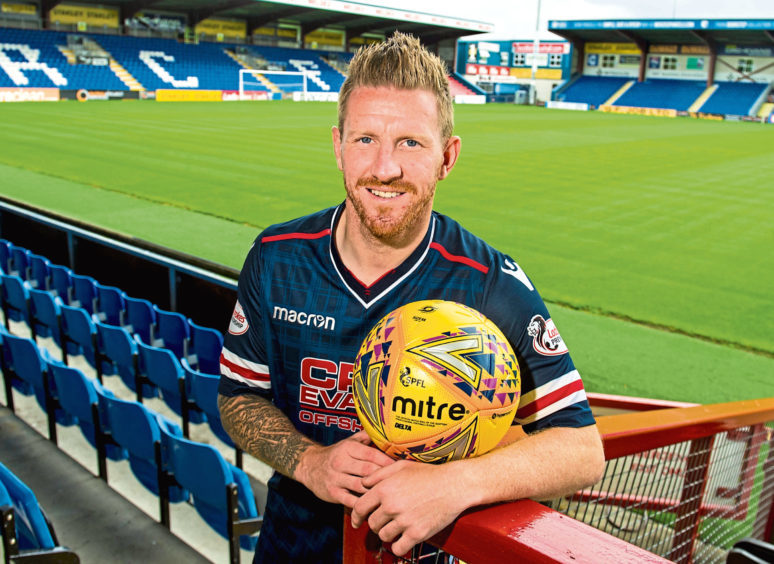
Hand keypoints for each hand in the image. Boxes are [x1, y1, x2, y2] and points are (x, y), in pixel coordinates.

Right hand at [296, 431, 394, 507]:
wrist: (309, 466)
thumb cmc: (336, 454)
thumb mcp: (348, 441)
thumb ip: (366, 436)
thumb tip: (384, 429)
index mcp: (348, 448)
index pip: (371, 454)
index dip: (387, 461)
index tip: (402, 466)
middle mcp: (341, 462)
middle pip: (368, 471)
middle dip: (384, 477)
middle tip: (400, 483)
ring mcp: (336, 478)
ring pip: (360, 486)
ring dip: (375, 491)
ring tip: (391, 495)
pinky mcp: (332, 493)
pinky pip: (350, 500)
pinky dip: (363, 504)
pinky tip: (374, 506)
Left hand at [351, 460, 469, 556]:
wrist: (455, 484)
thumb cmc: (429, 473)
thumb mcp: (401, 466)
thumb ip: (379, 474)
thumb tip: (363, 483)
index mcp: (384, 489)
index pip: (359, 508)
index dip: (355, 517)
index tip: (356, 522)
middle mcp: (391, 505)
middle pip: (372, 524)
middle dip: (376, 523)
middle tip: (385, 521)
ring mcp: (404, 520)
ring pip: (384, 536)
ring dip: (388, 534)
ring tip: (397, 527)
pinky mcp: (417, 533)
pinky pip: (398, 548)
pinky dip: (399, 545)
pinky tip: (404, 539)